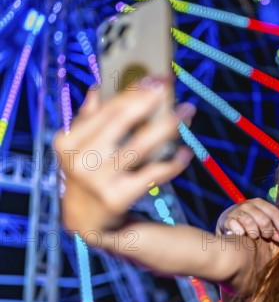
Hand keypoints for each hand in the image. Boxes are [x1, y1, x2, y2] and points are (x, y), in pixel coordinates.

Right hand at [53, 81, 193, 234]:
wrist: (86, 224)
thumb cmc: (87, 177)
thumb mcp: (78, 149)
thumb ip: (87, 119)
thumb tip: (98, 88)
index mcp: (68, 141)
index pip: (106, 108)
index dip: (133, 90)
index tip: (155, 77)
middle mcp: (80, 159)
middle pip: (122, 121)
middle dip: (150, 100)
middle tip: (171, 86)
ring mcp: (98, 180)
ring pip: (141, 145)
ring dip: (168, 125)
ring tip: (186, 112)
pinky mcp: (117, 198)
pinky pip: (152, 175)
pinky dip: (172, 163)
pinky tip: (185, 153)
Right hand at [215, 198, 278, 244]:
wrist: (228, 228)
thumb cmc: (250, 228)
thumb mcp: (264, 227)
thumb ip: (277, 231)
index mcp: (259, 203)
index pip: (275, 213)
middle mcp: (248, 204)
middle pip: (264, 220)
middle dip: (268, 232)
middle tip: (266, 237)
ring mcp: (236, 211)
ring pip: (251, 224)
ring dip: (254, 234)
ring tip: (253, 236)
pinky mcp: (226, 220)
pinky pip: (238, 229)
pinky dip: (242, 235)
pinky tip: (242, 235)